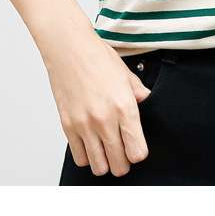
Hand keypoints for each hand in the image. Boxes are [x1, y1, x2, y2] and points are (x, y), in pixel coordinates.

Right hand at [40, 29, 152, 176]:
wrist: (68, 47)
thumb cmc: (96, 56)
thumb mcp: (125, 72)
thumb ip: (137, 91)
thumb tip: (146, 100)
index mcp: (124, 106)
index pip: (137, 151)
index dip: (138, 153)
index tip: (136, 147)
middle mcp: (105, 119)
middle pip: (119, 165)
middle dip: (123, 163)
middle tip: (122, 152)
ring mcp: (84, 125)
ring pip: (99, 167)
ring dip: (105, 162)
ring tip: (106, 150)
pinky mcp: (67, 126)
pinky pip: (79, 158)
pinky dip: (86, 156)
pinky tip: (90, 142)